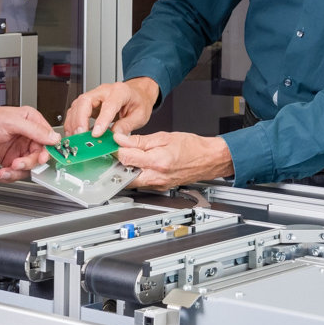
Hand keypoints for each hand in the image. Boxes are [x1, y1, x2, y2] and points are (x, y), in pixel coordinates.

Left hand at [0, 106, 60, 177]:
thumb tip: (53, 137)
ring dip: (14, 172)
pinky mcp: (8, 161)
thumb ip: (34, 130)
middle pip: (38, 156)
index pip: (47, 139)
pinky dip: (6, 176)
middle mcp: (26, 136)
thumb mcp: (11, 122)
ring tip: (3, 170)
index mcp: (30, 122)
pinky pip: (14, 173)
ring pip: (27, 168)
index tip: (42, 159)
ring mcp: (17, 150)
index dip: (47, 151)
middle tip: (16, 164)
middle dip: (27, 163)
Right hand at [65, 78, 159, 137]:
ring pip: (77, 105)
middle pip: (85, 101)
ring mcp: (94, 95)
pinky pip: (76, 110)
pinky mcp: (88, 103)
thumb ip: (127, 125)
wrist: (137, 93)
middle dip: (80, 119)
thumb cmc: (139, 101)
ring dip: (74, 122)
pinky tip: (74, 133)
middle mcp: (104, 91)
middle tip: (81, 135)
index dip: (101, 120)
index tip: (96, 134)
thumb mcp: (140, 115)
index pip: (108, 105)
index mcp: (120, 92)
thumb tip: (116, 136)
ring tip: (76, 137)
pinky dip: (72, 123)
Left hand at [112, 130, 232, 189]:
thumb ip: (140, 140)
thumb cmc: (192, 146)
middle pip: (125, 176)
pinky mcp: (161, 187)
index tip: (114, 144)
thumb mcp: (164, 137)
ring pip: (133, 182)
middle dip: (118, 166)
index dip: (117, 150)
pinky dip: (138, 174)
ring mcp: (159, 184)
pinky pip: (143, 183)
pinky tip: (141, 165)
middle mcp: (157, 176)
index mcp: (157, 161)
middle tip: (117, 155)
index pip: (127, 158)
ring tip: (129, 158)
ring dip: (127, 171)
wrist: (209, 159)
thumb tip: (122, 140)